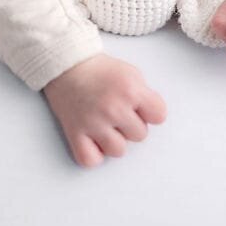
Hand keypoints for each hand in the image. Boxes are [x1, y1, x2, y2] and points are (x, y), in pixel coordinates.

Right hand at [42, 54, 166, 167]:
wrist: (66, 66)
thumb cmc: (99, 70)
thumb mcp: (130, 73)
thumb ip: (144, 96)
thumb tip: (151, 118)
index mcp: (130, 90)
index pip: (159, 116)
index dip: (150, 112)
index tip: (138, 107)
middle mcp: (113, 108)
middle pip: (140, 135)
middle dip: (130, 125)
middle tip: (116, 112)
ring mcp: (93, 122)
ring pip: (118, 151)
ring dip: (113, 141)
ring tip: (104, 126)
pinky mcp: (75, 132)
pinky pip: (91, 159)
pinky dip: (92, 155)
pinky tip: (92, 141)